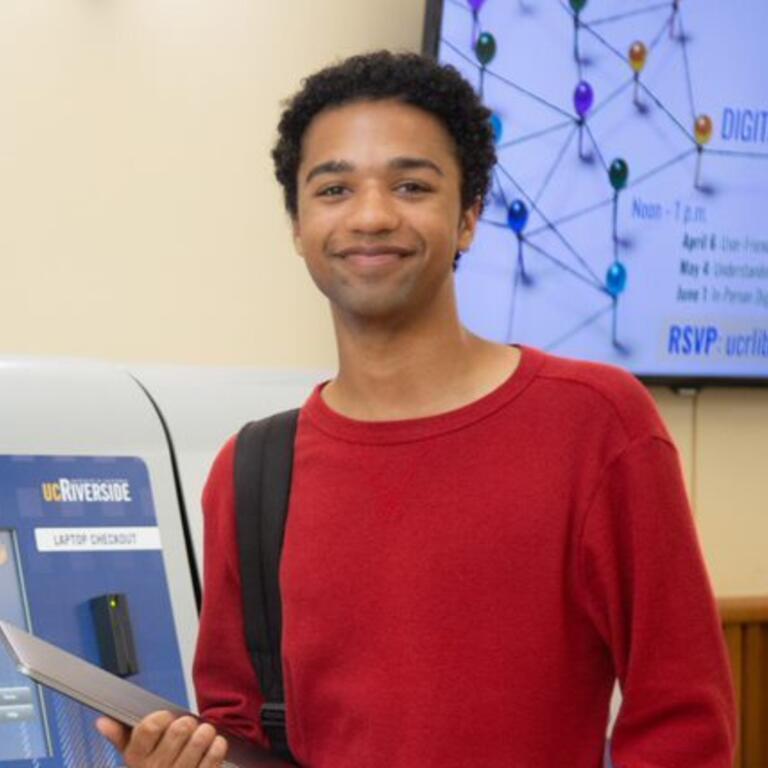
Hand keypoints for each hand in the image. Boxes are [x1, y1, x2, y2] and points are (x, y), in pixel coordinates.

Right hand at [95, 711, 228, 766]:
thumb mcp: (133, 756)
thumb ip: (120, 736)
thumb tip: (102, 722)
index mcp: (137, 760)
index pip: (149, 726)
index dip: (162, 717)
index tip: (166, 719)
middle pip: (179, 730)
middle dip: (187, 722)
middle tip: (188, 725)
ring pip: (198, 740)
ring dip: (205, 732)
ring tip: (204, 733)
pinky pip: (214, 756)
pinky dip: (217, 746)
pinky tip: (214, 744)